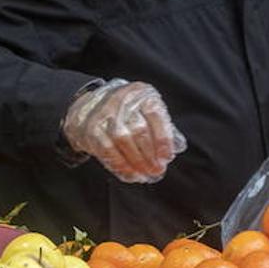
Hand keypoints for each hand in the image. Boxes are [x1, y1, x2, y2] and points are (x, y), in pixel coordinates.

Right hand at [61, 80, 183, 183]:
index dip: (163, 139)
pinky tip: (131, 174)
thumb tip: (177, 147)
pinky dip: (121, 165)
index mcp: (141, 93)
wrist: (90, 107)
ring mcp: (106, 114)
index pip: (155, 115)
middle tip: (157, 169)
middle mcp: (122, 101)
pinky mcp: (93, 129)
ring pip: (123, 141)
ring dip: (136, 162)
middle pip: (139, 130)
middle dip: (150, 154)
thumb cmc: (127, 112)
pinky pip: (108, 150)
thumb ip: (163, 126)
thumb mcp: (147, 110)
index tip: (167, 157)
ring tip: (146, 174)